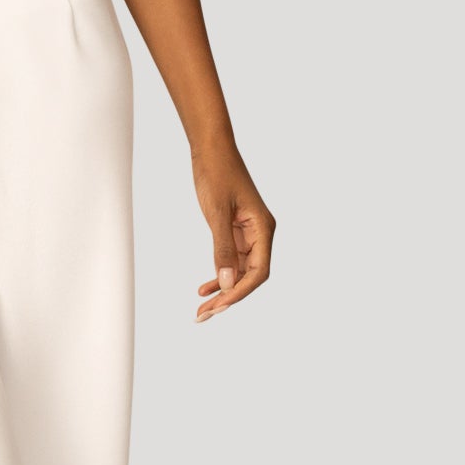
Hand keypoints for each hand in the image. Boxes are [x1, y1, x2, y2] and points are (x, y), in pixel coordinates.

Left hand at [192, 147, 273, 320]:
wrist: (211, 149)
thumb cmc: (217, 174)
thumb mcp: (217, 213)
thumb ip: (222, 248)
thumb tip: (227, 283)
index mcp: (264, 229)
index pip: (259, 272)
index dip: (240, 292)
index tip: (218, 305)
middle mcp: (260, 234)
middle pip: (249, 276)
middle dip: (228, 297)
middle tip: (203, 315)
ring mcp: (248, 233)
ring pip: (239, 271)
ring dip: (222, 290)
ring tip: (201, 309)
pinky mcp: (235, 231)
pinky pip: (230, 260)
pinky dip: (218, 274)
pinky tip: (204, 288)